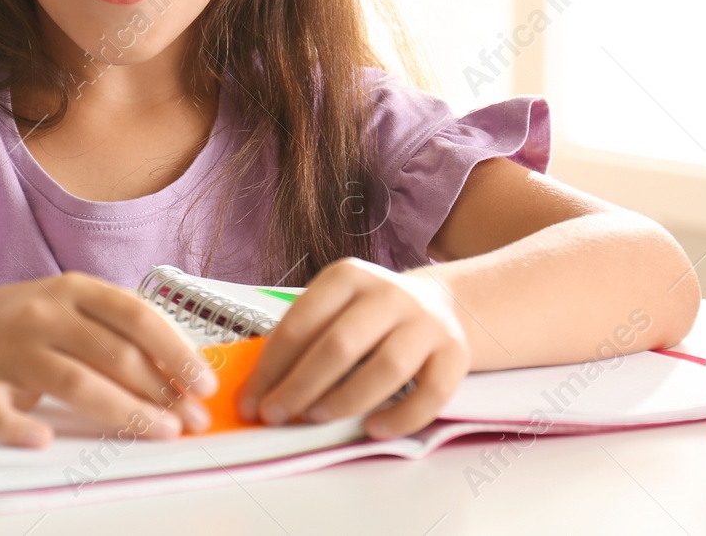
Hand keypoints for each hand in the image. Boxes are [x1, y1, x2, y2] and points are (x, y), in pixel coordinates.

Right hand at [0, 271, 218, 447]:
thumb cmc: (33, 320)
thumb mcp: (77, 305)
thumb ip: (123, 328)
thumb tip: (187, 370)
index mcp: (75, 289)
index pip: (136, 316)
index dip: (176, 351)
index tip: (204, 384)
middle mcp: (44, 313)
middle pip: (112, 353)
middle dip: (161, 391)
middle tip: (192, 421)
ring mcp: (11, 349)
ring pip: (72, 382)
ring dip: (123, 411)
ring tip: (160, 432)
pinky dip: (17, 428)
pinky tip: (43, 439)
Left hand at [237, 258, 469, 439]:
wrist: (440, 305)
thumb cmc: (370, 317)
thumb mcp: (336, 308)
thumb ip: (304, 338)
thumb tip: (259, 388)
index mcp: (348, 277)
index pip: (301, 322)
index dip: (271, 366)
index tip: (250, 400)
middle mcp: (389, 294)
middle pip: (340, 345)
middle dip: (299, 386)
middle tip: (275, 415)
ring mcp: (426, 323)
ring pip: (386, 368)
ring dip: (345, 399)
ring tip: (316, 418)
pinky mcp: (455, 353)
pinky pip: (431, 393)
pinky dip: (401, 417)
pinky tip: (373, 428)